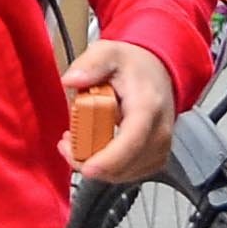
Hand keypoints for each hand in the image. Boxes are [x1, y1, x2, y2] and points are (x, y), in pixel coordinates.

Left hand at [64, 37, 178, 185]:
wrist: (158, 72)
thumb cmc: (133, 66)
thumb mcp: (109, 52)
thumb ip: (90, 64)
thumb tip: (72, 79)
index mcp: (148, 105)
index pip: (133, 140)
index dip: (109, 159)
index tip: (86, 167)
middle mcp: (159, 131)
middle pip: (125, 164)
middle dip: (90, 161)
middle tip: (67, 143)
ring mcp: (159, 147)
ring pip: (123, 174)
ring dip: (95, 165)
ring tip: (76, 142)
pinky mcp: (154, 158)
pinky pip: (127, 174)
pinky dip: (106, 168)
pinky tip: (93, 150)